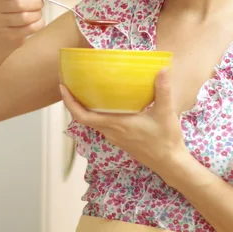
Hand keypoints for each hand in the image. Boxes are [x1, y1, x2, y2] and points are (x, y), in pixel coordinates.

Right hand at [0, 0, 44, 47]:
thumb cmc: (11, 7)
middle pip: (19, 3)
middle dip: (36, 2)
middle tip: (40, 3)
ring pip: (25, 17)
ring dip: (37, 14)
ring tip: (38, 12)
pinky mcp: (7, 36)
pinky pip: (28, 29)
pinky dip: (38, 24)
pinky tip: (38, 21)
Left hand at [60, 68, 186, 177]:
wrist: (169, 163)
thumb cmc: (165, 140)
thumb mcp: (165, 113)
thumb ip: (163, 91)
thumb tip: (162, 69)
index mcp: (116, 124)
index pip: (83, 116)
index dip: (70, 103)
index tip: (63, 87)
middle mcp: (111, 131)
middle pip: (83, 117)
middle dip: (74, 100)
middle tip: (71, 81)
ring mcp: (114, 137)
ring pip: (92, 121)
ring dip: (84, 106)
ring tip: (84, 88)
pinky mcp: (120, 138)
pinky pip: (102, 124)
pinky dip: (97, 112)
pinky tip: (106, 101)